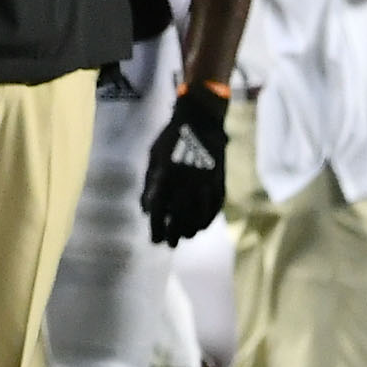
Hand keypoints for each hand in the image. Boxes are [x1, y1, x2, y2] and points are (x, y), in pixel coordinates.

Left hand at [141, 85, 228, 244]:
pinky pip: (215, 206)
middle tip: (169, 244)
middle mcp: (186, 183)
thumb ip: (149, 184)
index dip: (157, 228)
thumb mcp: (153, 158)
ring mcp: (205, 183)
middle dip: (173, 234)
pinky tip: (201, 226)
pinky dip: (208, 219)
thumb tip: (146, 210)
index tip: (155, 239)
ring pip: (199, 214)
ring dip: (191, 229)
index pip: (160, 211)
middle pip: (180, 217)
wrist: (200, 121)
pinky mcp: (219, 180)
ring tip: (184, 237)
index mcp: (166, 177)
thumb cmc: (170, 139)